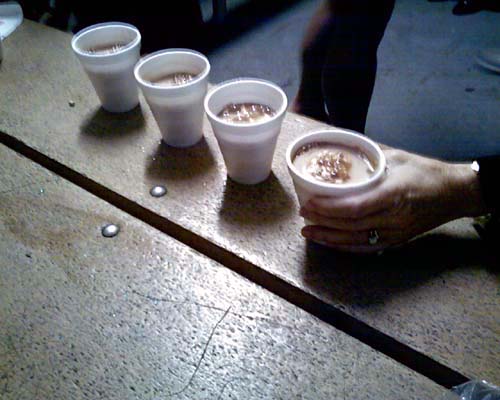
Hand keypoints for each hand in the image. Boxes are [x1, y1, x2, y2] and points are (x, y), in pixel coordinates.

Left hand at [300, 148, 484, 252]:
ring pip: (356, 240)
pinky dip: (345, 246)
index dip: (328, 208)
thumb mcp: (397, 157)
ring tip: (308, 232)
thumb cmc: (425, 172)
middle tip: (303, 215)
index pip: (354, 207)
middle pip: (351, 225)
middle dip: (323, 222)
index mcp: (394, 194)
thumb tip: (339, 150)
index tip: (308, 203)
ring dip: (329, 238)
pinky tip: (330, 242)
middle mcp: (394, 218)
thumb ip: (368, 156)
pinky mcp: (397, 241)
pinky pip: (366, 247)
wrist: (455, 193)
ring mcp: (396, 233)